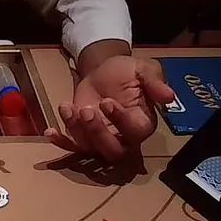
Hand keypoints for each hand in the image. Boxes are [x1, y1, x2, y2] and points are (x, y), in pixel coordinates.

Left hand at [46, 54, 175, 161]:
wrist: (103, 70)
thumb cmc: (127, 72)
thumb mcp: (144, 69)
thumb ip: (155, 82)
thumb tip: (170, 97)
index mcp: (142, 122)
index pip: (135, 132)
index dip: (121, 121)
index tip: (108, 102)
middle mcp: (123, 138)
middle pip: (112, 151)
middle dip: (98, 134)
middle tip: (86, 111)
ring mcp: (100, 140)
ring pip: (91, 149)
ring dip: (76, 131)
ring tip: (68, 108)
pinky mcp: (82, 137)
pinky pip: (72, 146)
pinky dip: (61, 142)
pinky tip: (50, 130)